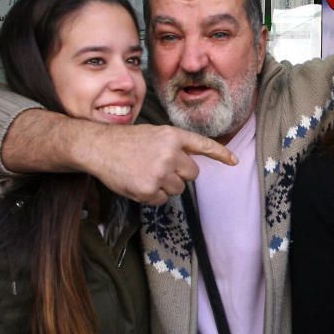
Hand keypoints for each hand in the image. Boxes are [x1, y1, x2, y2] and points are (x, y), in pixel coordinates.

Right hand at [75, 123, 236, 204]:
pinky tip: (138, 182)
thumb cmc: (126, 142)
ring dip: (166, 186)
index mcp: (173, 136)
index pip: (203, 145)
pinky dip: (153, 195)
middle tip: (159, 168)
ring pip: (178, 188)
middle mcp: (170, 153)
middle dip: (180, 174)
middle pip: (193, 174)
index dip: (221, 154)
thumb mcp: (154, 134)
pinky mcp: (149, 190)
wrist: (98, 147)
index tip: (234, 161)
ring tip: (145, 173)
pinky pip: (162, 199)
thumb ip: (174, 146)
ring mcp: (160, 172)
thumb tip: (189, 166)